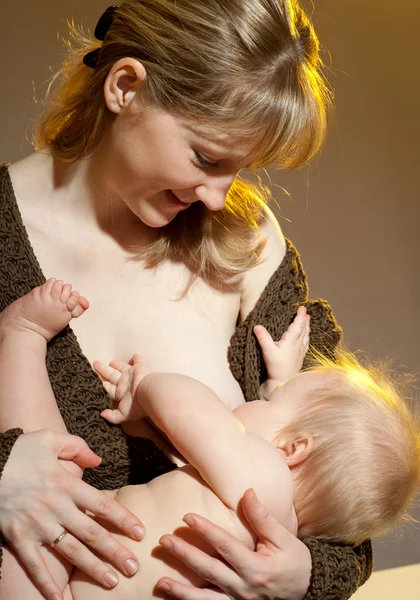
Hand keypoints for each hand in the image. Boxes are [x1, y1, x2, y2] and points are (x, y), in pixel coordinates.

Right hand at [0, 429, 144, 599]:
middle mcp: (55, 506)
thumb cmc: (19, 451)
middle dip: (114, 552)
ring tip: (111, 582)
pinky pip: (35, 565)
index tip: (140, 532)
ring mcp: (37, 524)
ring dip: (93, 568)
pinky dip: (47, 584)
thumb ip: (77, 447)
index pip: (102, 504)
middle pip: (91, 533)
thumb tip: (99, 460)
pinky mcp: (18, 538)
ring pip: (71, 551)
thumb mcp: (50, 439)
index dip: (123, 519)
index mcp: (66, 483)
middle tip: (133, 567)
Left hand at [94, 354, 150, 423]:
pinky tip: (134, 356)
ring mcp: (132, 375)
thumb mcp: (122, 414)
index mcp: (121, 394)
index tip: (98, 381)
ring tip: (109, 361)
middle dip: (104, 371)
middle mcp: (126, 384)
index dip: (104, 386)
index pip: (110, 389)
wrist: (149, 392)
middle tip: (96, 364)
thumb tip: (101, 414)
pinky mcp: (139, 367)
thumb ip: (112, 416)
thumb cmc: (136, 404)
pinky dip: (136, 358)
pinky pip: (138, 360)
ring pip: (121, 368)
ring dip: (115, 364)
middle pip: (112, 376)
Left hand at [156, 489, 310, 599]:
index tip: (186, 517)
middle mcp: (245, 588)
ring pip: (206, 599)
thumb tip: (246, 492)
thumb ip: (262, 517)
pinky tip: (175, 598)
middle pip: (210, 571)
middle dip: (185, 556)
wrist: (309, 589)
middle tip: (164, 541)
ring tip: (160, 582)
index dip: (206, 530)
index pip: (225, 546)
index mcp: (256, 568)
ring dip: (182, 592)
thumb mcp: (282, 536)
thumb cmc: (294, 560)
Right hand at [254, 306, 309, 384]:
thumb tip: (257, 326)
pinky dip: (306, 337)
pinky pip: (305, 344)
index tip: (302, 307)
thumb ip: (263, 338)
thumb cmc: (276, 367)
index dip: (300, 316)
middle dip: (305, 320)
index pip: (298, 325)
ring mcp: (300, 351)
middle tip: (306, 313)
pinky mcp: (300, 357)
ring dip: (307, 328)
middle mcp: (298, 345)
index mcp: (291, 341)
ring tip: (308, 322)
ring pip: (306, 337)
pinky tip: (305, 339)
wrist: (283, 382)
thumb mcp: (268, 351)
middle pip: (304, 330)